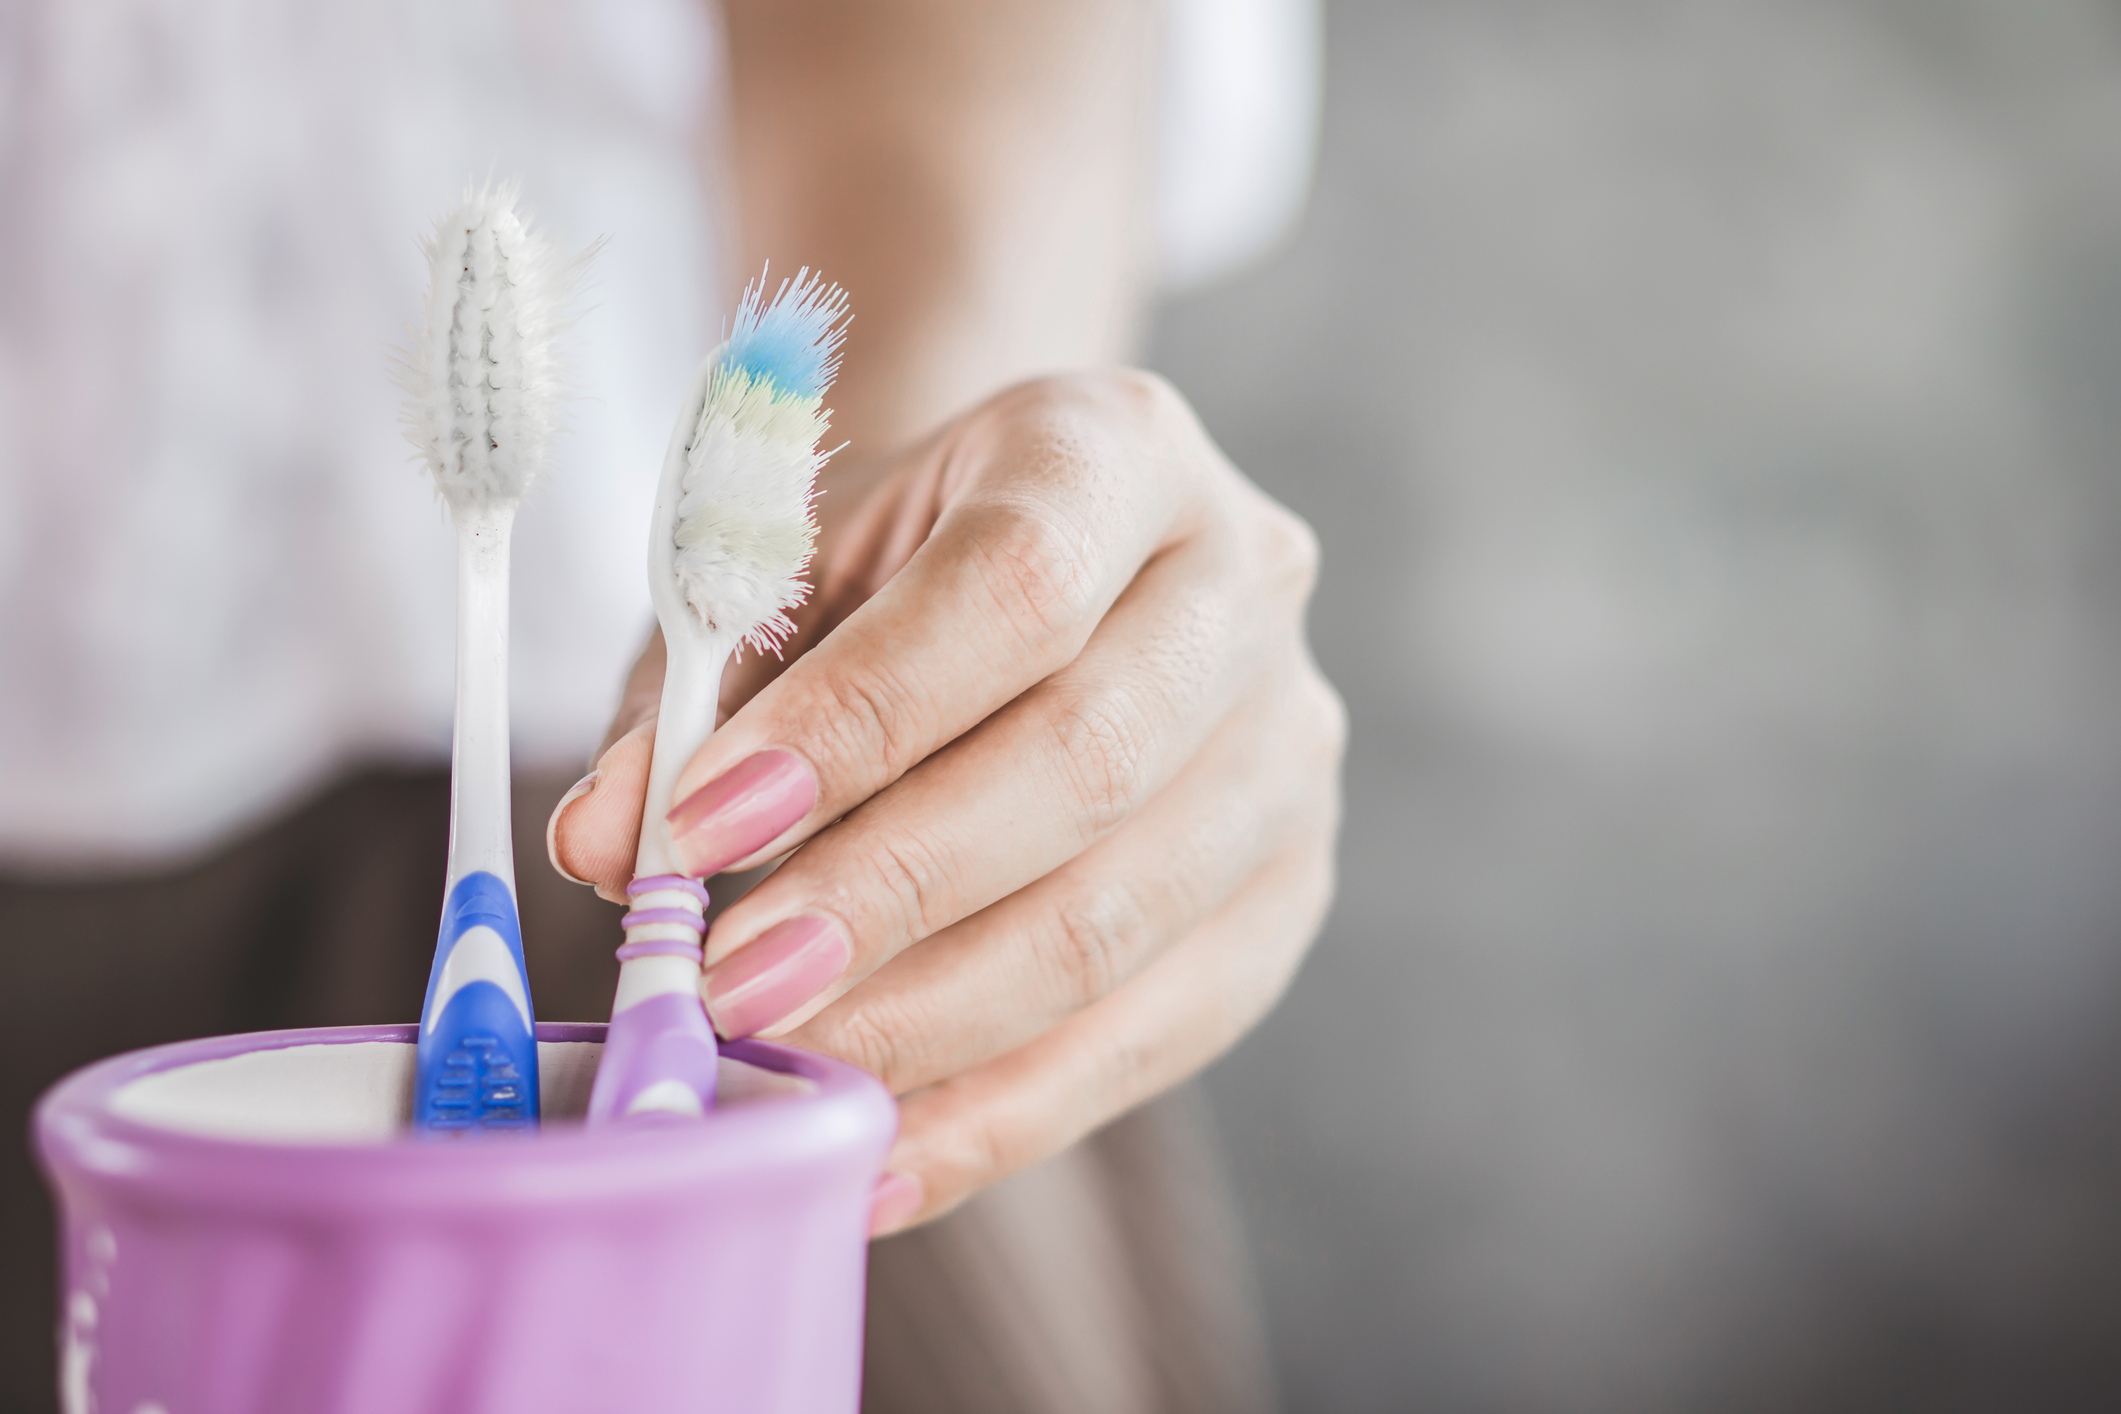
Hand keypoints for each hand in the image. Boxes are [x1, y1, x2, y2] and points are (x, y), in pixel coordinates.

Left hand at [549, 370, 1344, 1232]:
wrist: (1037, 566)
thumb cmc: (892, 570)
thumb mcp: (783, 578)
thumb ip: (697, 696)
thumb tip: (601, 844)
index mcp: (1117, 451)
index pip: (1012, 588)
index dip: (858, 723)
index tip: (698, 834)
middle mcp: (1243, 584)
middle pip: (1089, 760)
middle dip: (892, 894)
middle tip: (733, 988)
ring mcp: (1289, 743)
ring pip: (1129, 915)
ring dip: (937, 1019)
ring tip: (786, 1069)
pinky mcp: (1291, 887)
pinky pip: (1159, 1031)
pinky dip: (1010, 1112)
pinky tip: (884, 1157)